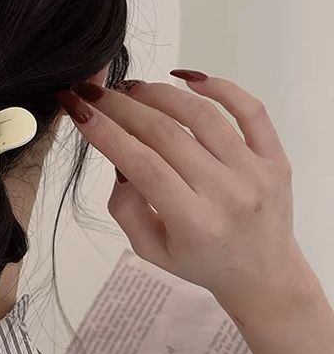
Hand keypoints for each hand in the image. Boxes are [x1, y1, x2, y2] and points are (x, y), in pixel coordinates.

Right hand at [58, 73, 317, 320]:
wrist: (265, 275)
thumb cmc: (200, 263)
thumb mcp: (149, 250)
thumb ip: (126, 207)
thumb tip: (119, 158)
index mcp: (193, 223)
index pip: (143, 164)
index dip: (106, 132)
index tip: (77, 108)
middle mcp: (227, 193)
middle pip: (166, 134)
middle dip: (122, 106)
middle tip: (94, 92)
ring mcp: (256, 172)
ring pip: (201, 115)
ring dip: (159, 94)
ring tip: (131, 89)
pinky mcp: (276, 157)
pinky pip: (250, 110)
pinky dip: (219, 86)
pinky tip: (186, 78)